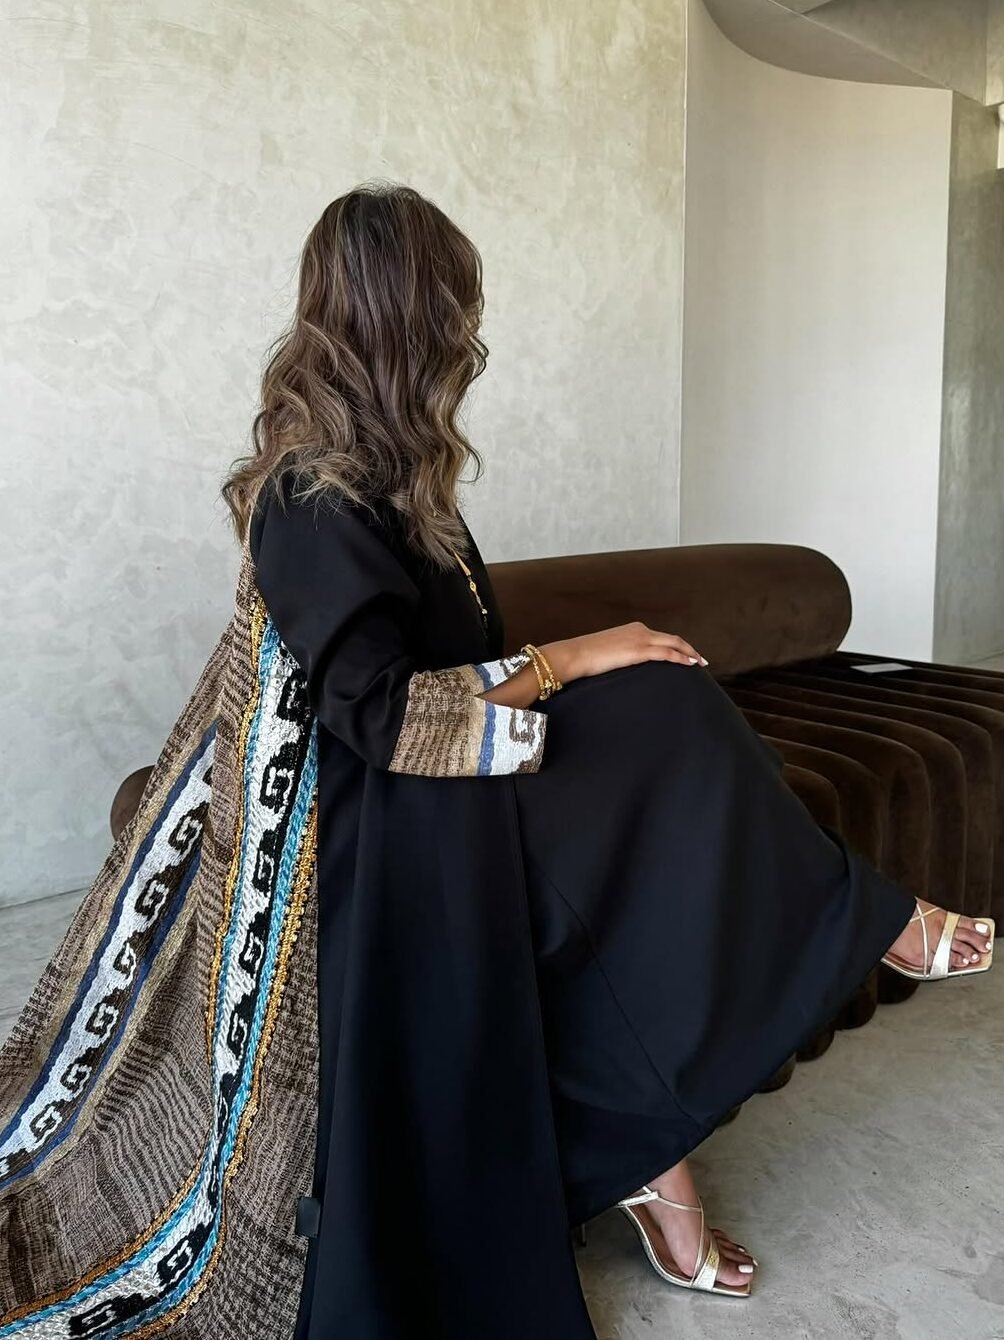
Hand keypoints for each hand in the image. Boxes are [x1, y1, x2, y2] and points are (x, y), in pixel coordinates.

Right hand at [542, 624, 707, 684]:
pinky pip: (666, 653)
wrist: (575, 655)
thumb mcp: (608, 653)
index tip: (686, 655)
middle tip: (701, 660)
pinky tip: (690, 664)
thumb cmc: (586, 657)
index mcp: (633, 629)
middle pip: (672, 639)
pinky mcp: (638, 650)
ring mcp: (640, 639)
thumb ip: (621, 655)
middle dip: (689, 649)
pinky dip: (681, 658)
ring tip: (700, 664)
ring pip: (673, 644)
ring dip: (689, 654)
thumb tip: (627, 667)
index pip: (661, 637)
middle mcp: (639, 630)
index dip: (677, 646)